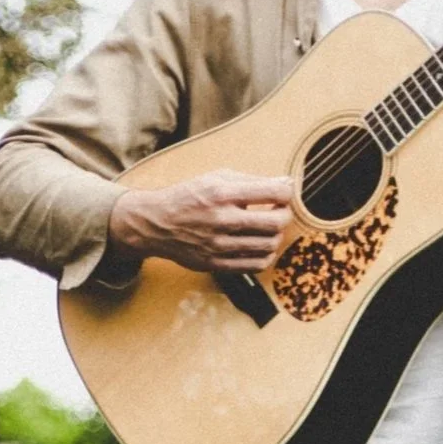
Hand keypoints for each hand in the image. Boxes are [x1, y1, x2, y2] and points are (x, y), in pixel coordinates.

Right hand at [108, 168, 294, 272]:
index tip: (283, 194)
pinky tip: (260, 246)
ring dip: (276, 236)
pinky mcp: (216, 264)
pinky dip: (266, 255)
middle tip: (280, 211)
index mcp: (222, 193)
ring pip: (269, 245)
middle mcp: (221, 219)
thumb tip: (287, 183)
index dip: (287, 193)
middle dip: (285, 215)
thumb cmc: (188, 197)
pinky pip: (256, 265)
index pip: (274, 193)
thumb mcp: (215, 178)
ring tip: (268, 229)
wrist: (155, 223)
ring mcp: (219, 245)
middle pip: (276, 222)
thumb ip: (251, 180)